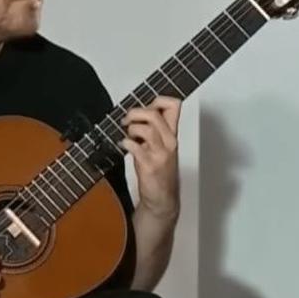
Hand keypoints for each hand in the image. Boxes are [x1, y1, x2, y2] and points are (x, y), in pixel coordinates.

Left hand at [121, 96, 181, 218]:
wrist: (161, 198)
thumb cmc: (159, 171)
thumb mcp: (161, 146)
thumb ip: (153, 129)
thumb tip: (139, 112)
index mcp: (172, 134)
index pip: (174, 106)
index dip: (159, 99)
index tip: (147, 105)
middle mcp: (169, 141)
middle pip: (154, 114)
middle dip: (136, 112)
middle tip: (127, 120)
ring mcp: (160, 153)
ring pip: (146, 129)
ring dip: (131, 129)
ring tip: (128, 135)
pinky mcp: (150, 165)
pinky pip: (136, 147)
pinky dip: (126, 143)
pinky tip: (124, 145)